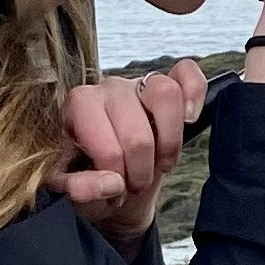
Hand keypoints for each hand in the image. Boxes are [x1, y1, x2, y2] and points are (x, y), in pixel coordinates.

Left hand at [47, 61, 205, 249]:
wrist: (107, 177)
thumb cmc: (85, 176)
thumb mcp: (70, 189)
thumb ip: (80, 189)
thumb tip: (113, 183)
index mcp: (78, 107)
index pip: (107, 146)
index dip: (116, 176)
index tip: (114, 192)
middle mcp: (107, 88)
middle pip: (138, 134)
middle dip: (139, 171)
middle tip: (134, 185)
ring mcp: (137, 83)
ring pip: (165, 94)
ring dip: (169, 143)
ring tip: (161, 164)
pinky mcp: (164, 85)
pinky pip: (186, 73)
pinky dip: (194, 94)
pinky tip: (190, 119)